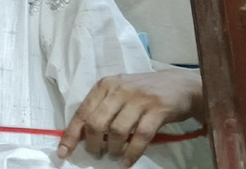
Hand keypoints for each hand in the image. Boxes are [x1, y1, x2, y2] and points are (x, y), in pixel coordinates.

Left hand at [59, 69, 202, 165]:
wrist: (181, 85)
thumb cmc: (144, 92)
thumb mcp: (119, 93)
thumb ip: (101, 108)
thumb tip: (81, 134)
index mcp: (105, 85)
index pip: (82, 112)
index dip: (71, 134)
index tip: (64, 152)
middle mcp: (119, 90)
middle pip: (96, 123)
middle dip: (93, 144)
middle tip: (97, 153)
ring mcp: (139, 99)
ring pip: (117, 131)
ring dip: (113, 149)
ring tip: (114, 155)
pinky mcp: (158, 110)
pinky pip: (140, 137)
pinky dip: (132, 152)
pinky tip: (128, 160)